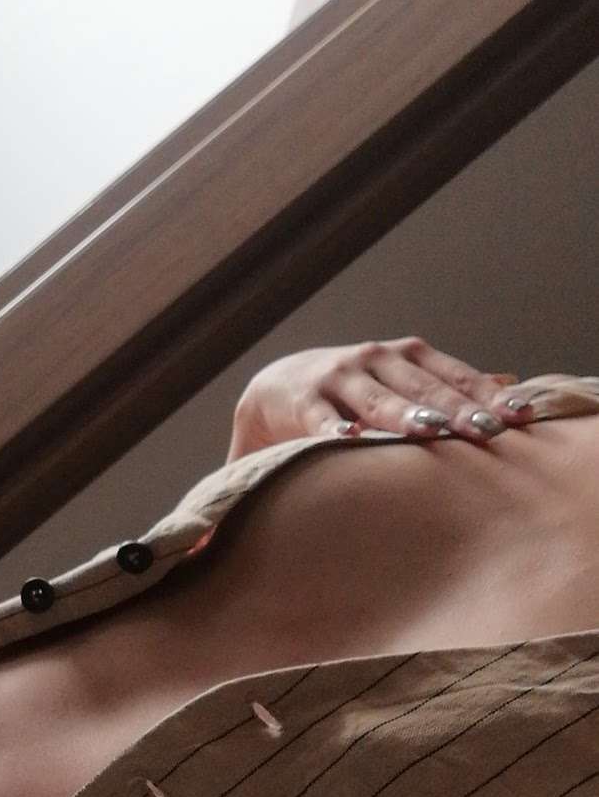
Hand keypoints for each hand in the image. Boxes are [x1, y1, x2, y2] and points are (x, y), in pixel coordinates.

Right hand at [225, 337, 535, 462]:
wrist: (278, 387)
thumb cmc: (354, 391)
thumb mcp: (402, 379)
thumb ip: (450, 383)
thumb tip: (509, 382)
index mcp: (406, 356)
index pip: (454, 376)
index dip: (487, 395)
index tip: (519, 416)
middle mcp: (375, 359)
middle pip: (423, 388)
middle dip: (457, 409)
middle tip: (488, 430)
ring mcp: (339, 378)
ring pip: (377, 400)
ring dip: (405, 415)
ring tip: (432, 431)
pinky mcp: (304, 401)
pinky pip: (321, 418)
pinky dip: (334, 428)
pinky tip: (349, 440)